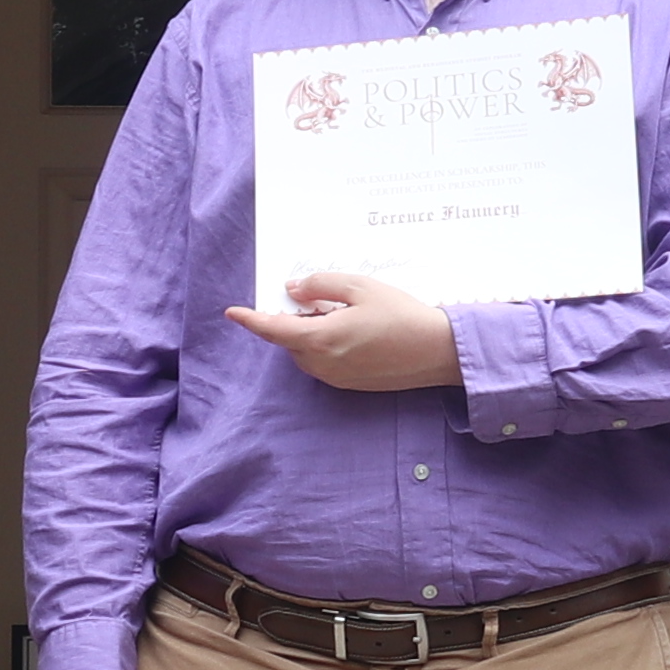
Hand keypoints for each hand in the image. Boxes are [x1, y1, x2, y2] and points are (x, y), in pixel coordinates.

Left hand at [223, 272, 457, 391]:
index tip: (233, 313)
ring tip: (341, 312)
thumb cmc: (401, 315)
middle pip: (289, 340)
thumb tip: (293, 290)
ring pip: (306, 352)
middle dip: (293, 319)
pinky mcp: (349, 384)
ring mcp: (336, 377)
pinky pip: (324, 363)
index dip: (250, 320)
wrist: (437, 351)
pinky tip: (352, 330)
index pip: (273, 329)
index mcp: (320, 338)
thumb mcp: (359, 288)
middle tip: (316, 297)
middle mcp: (323, 363)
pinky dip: (325, 345)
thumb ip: (319, 286)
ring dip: (310, 333)